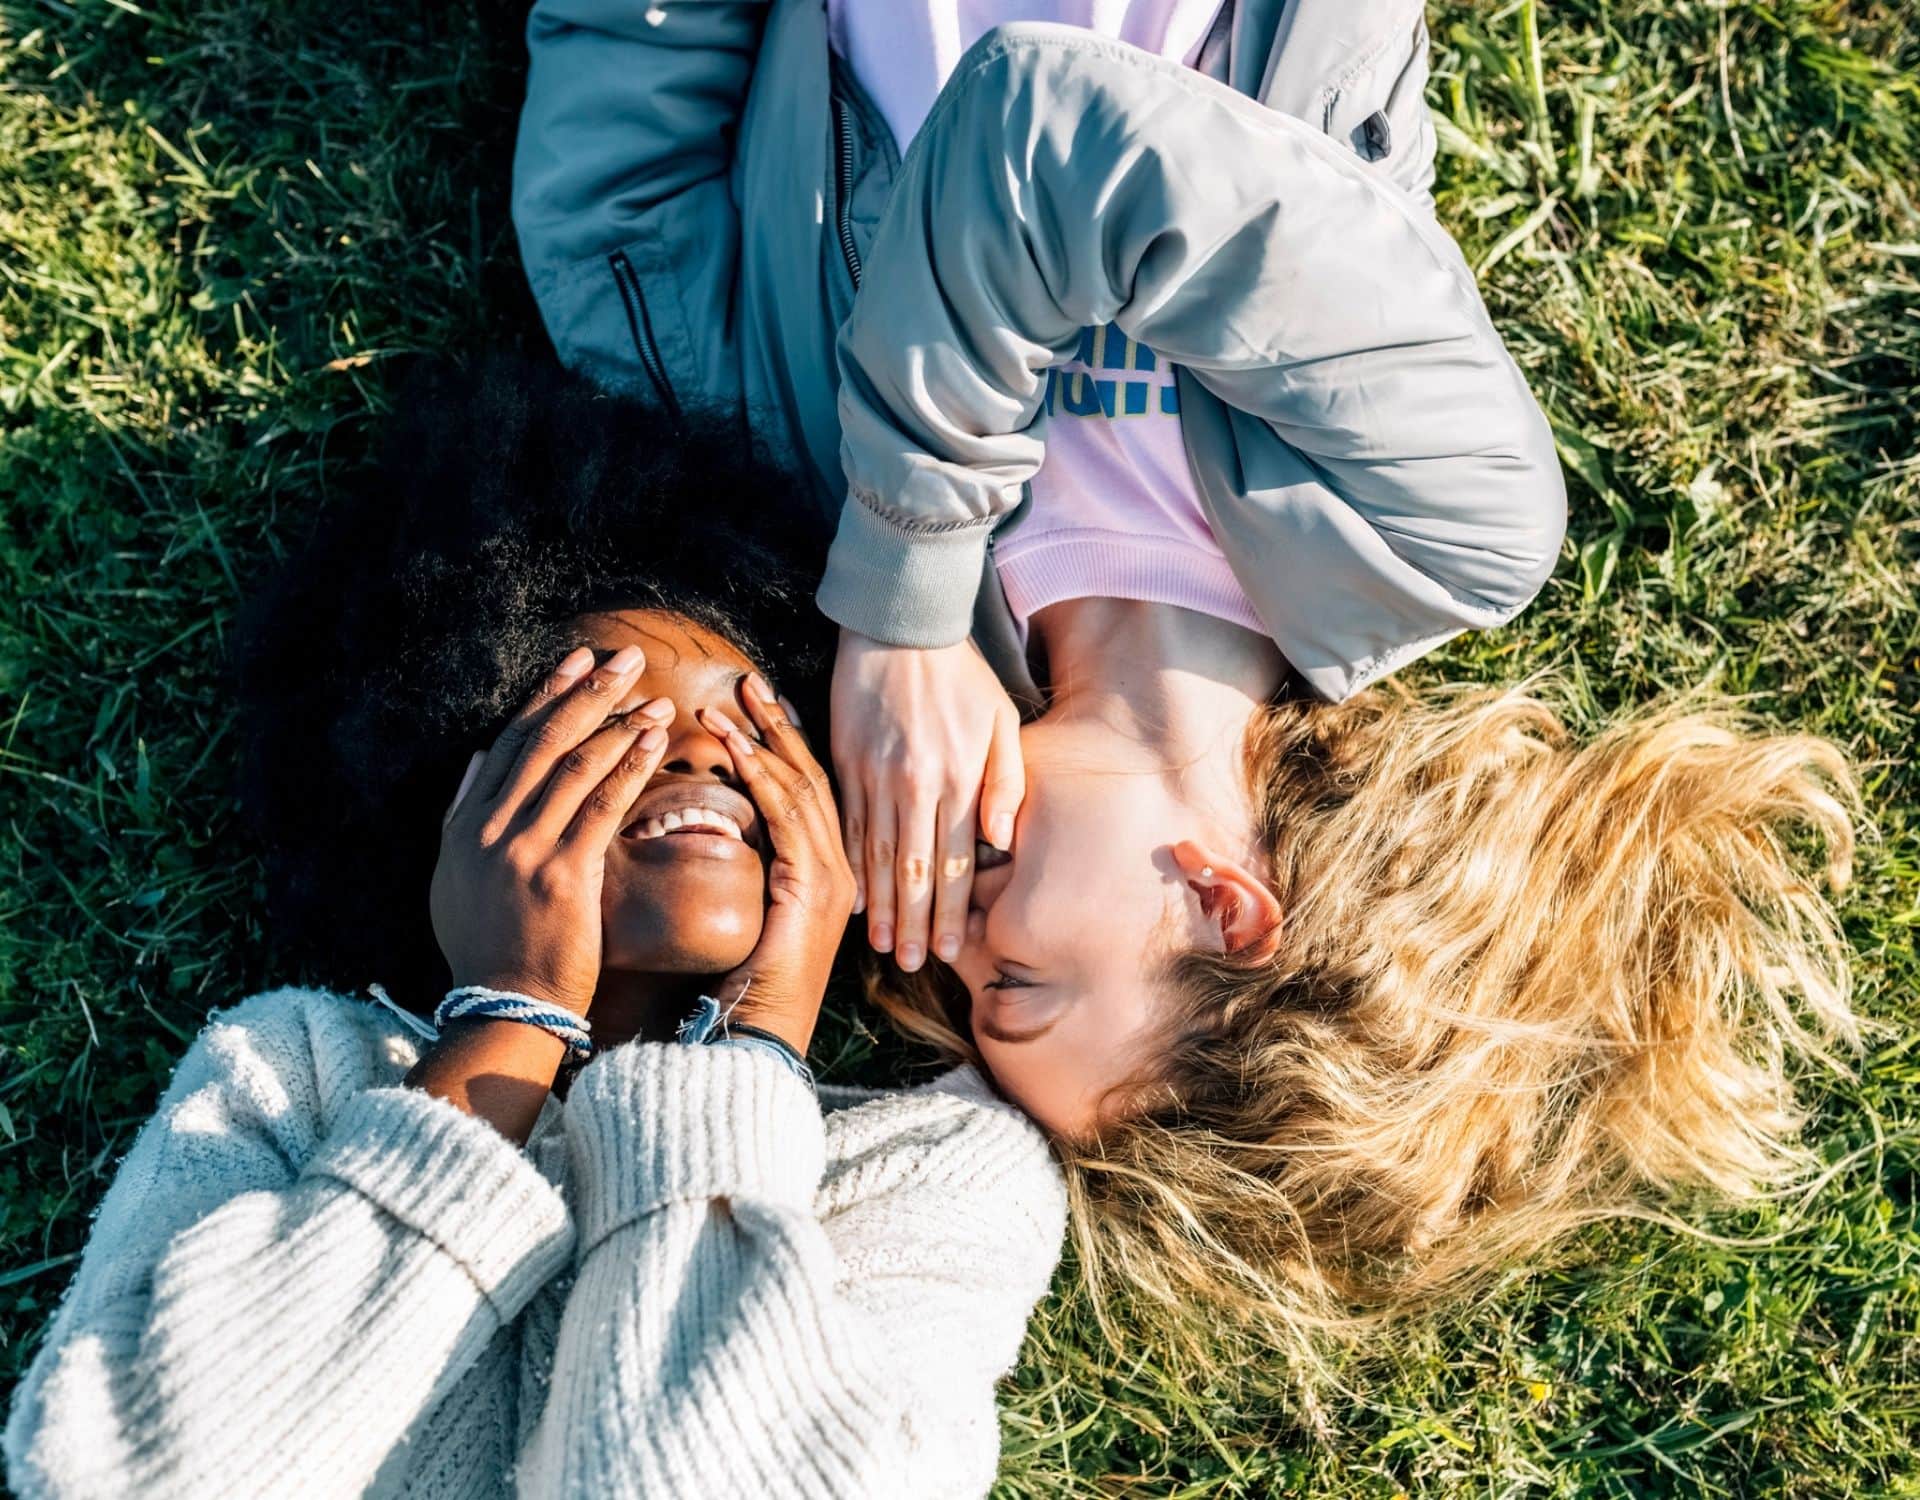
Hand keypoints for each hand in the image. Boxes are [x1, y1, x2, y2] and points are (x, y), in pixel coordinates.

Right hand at [431, 645, 672, 1014]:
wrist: (505, 1005)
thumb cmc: (488, 947)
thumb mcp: (455, 878)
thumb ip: (464, 814)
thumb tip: (480, 757)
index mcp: (466, 825)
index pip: (511, 741)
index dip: (547, 696)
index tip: (578, 661)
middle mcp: (490, 829)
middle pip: (545, 740)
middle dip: (588, 692)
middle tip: (626, 658)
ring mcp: (524, 850)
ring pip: (576, 765)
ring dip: (620, 724)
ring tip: (655, 698)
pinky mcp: (563, 875)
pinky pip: (602, 806)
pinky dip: (629, 766)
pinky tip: (654, 742)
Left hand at [698, 675, 855, 1054]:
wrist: (756, 1039)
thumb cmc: (744, 990)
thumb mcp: (751, 919)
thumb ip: (752, 874)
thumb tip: (722, 834)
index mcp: (829, 876)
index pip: (811, 794)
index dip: (787, 745)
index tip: (760, 705)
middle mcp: (841, 870)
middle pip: (813, 779)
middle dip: (779, 727)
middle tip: (750, 683)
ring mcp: (832, 877)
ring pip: (801, 789)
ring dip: (763, 741)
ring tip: (732, 701)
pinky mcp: (812, 886)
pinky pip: (786, 816)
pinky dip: (758, 776)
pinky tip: (734, 746)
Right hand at [830, 631, 1021, 971]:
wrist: (899, 624)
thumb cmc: (960, 674)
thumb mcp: (1001, 720)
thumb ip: (1006, 782)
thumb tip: (1002, 840)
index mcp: (957, 778)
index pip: (955, 862)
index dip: (951, 911)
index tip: (949, 949)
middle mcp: (915, 784)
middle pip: (914, 870)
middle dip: (913, 923)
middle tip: (911, 964)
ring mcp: (874, 775)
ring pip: (877, 855)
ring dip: (880, 906)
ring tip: (880, 946)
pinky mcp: (845, 761)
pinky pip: (846, 825)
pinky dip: (850, 865)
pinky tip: (852, 897)